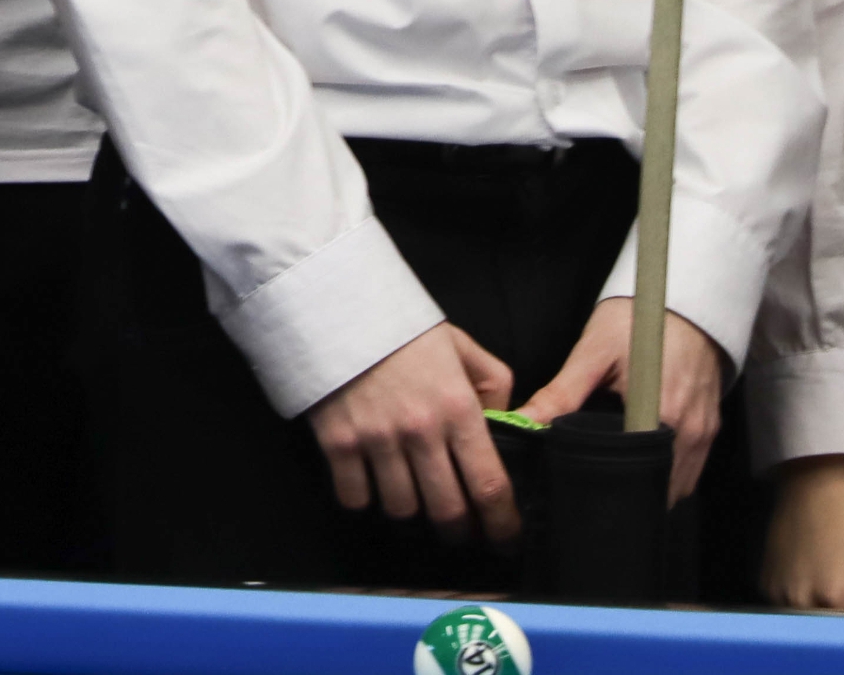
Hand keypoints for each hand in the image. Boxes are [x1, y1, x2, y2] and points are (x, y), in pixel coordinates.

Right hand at [307, 320, 519, 539]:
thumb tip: (508, 422)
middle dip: (459, 531)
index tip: (506, 539)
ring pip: (403, 510)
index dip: (503, 523)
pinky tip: (370, 484)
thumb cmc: (402, 327)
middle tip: (459, 531)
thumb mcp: (461, 346)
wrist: (336, 304)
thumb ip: (493, 384)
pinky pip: (356, 498)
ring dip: (411, 511)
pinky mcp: (338, 443)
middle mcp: (421, 431)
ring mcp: (377, 440)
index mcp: (458, 408)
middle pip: (448, 511)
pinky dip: (365, 499)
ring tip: (412, 499)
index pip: (490, 485)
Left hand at [521, 299, 724, 501]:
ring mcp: (705, 432)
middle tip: (593, 493)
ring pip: (678, 483)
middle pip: (661, 489)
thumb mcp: (594, 352)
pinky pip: (690, 467)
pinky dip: (668, 474)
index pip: (640, 481)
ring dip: (651, 488)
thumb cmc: (637, 320)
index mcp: (661, 417)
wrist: (682, 296)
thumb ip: (560, 394)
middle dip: (630, 495)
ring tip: (614, 483)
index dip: (613, 494)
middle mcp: (690, 433)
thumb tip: (523, 424)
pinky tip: (641, 466)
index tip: (586, 498)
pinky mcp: (711, 426)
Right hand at [762, 456, 843, 612]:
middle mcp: (801, 602)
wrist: (816, 478)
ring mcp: (778, 594)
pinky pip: (790, 609)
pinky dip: (805, 602)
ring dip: (826, 613)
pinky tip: (813, 573)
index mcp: (837, 598)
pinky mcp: (765, 584)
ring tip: (834, 575)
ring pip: (811, 624)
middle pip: (833, 632)